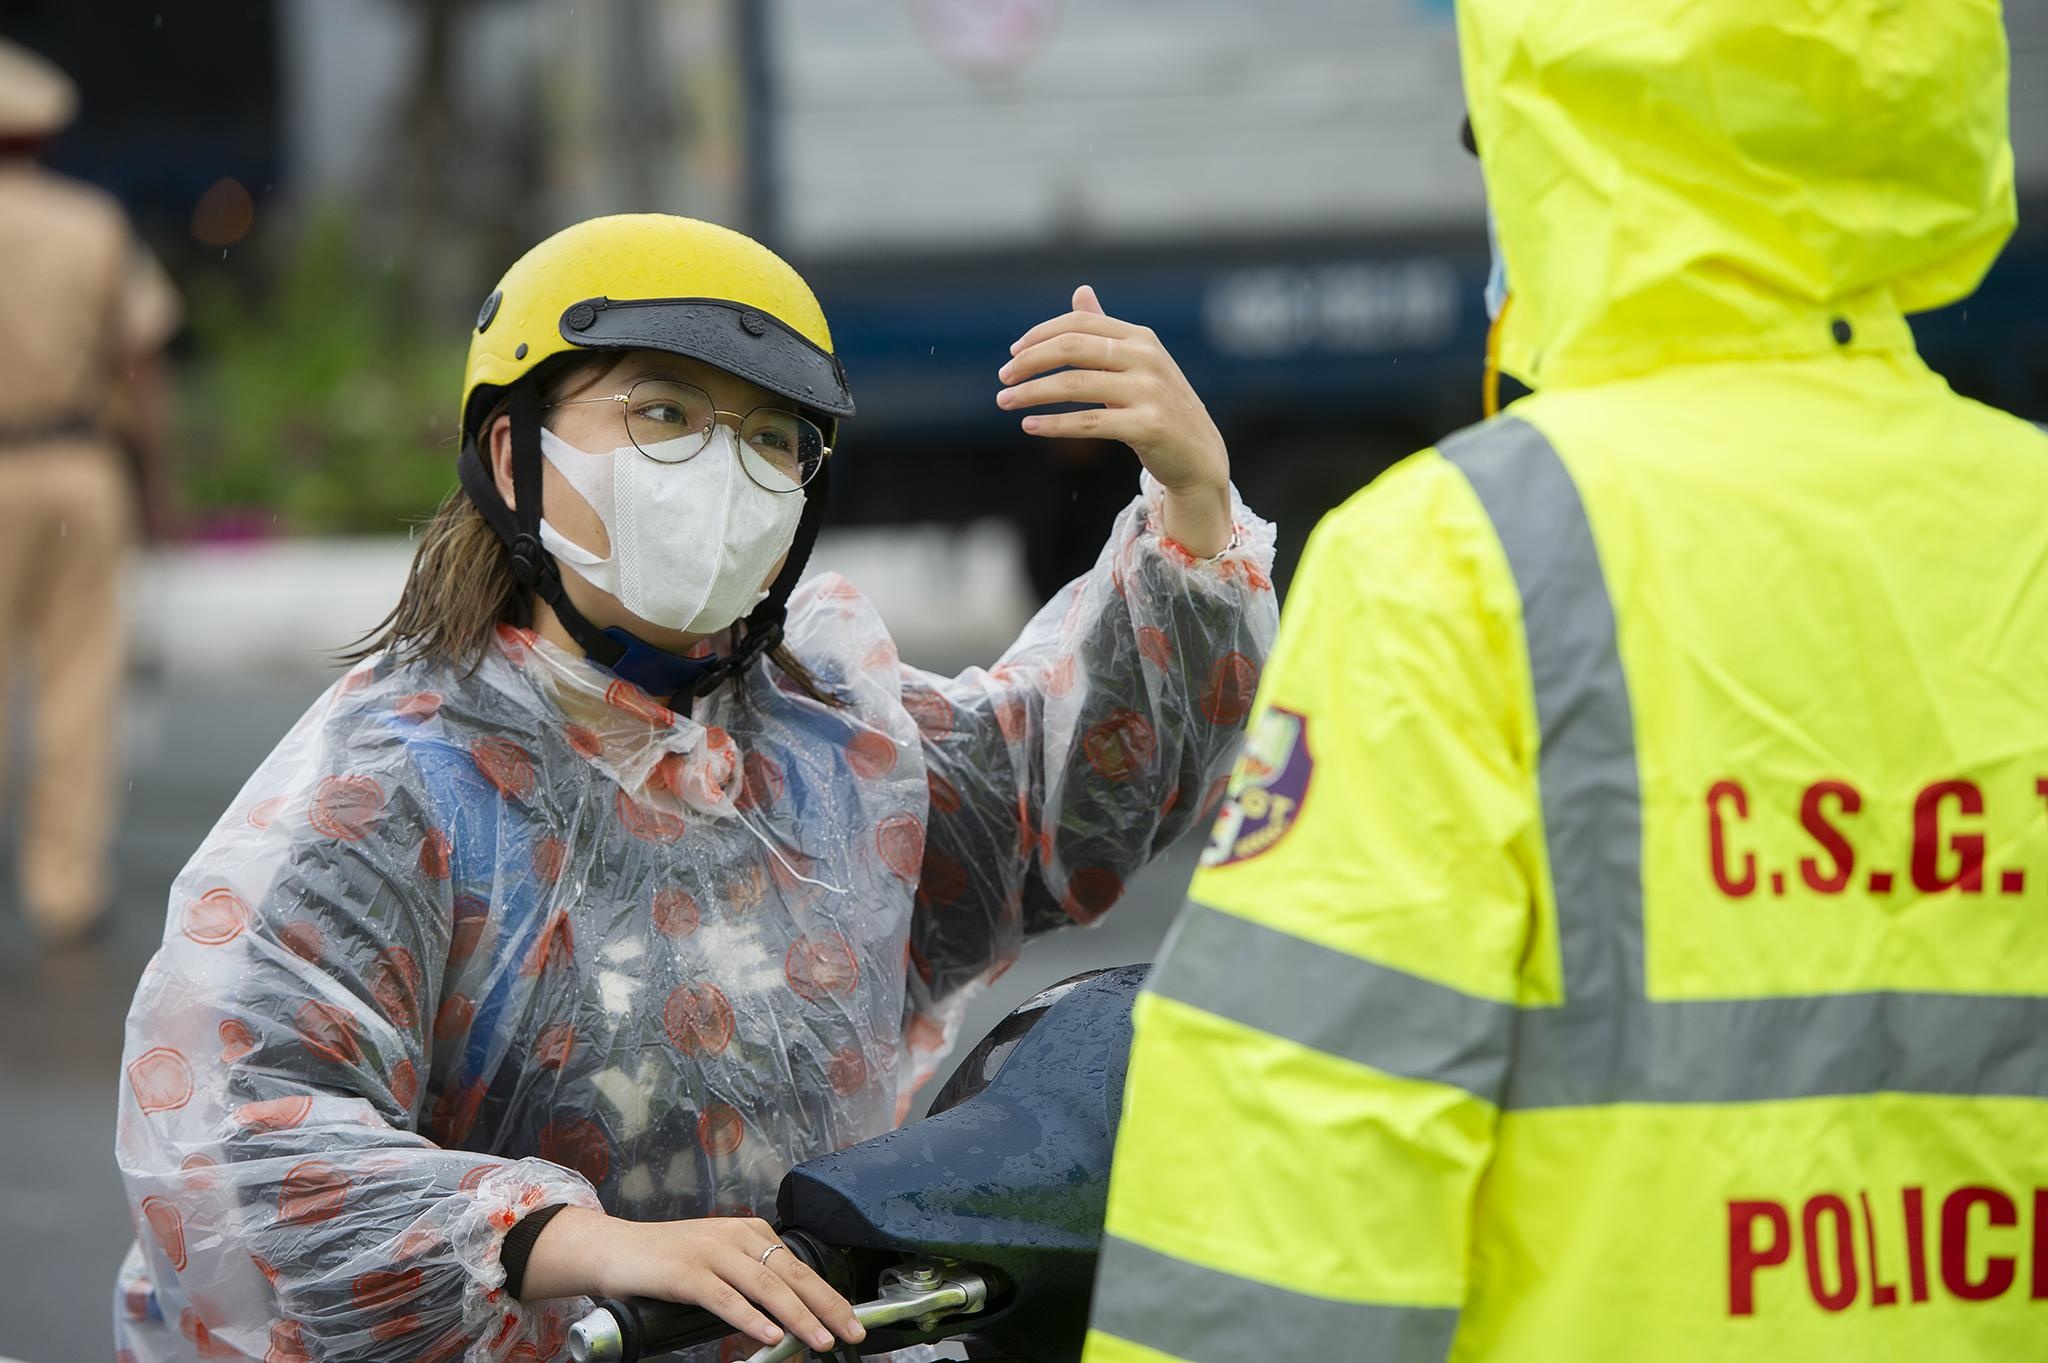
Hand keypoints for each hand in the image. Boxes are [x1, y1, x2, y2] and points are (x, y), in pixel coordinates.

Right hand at [519, 1208, 864, 1352]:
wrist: (613, 1249)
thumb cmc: (667, 1262)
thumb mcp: (718, 1263)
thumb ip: (749, 1284)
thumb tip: (785, 1321)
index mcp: (749, 1232)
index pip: (799, 1266)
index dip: (828, 1296)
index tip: (853, 1321)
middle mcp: (736, 1237)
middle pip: (792, 1274)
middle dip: (827, 1306)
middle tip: (852, 1333)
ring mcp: (710, 1253)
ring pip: (765, 1286)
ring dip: (797, 1316)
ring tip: (821, 1340)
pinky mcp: (685, 1272)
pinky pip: (724, 1298)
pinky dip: (749, 1317)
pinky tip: (769, 1335)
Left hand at [1000, 286, 1233, 556]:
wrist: (1198, 454)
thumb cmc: (1159, 405)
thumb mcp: (1136, 363)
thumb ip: (1106, 330)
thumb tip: (1080, 291)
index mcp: (1140, 337)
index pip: (1078, 324)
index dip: (1040, 335)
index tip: (1013, 353)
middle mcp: (1146, 358)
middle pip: (1072, 348)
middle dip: (1030, 361)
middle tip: (1003, 378)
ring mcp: (1149, 391)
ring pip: (1075, 385)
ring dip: (1033, 393)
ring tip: (1006, 402)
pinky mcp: (1148, 426)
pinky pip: (1089, 422)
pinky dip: (1054, 423)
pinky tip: (1030, 425)